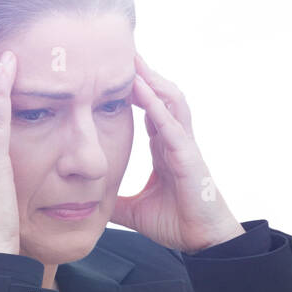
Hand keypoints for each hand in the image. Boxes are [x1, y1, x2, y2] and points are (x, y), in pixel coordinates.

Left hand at [111, 53, 244, 251]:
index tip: (111, 69)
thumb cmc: (176, 223)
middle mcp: (175, 139)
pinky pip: (173, 126)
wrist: (203, 242)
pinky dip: (159, 107)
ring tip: (133, 60)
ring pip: (171, 102)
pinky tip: (144, 92)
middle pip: (160, 95)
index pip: (148, 108)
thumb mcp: (133, 210)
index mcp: (164, 147)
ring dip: (152, 80)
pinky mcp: (189, 157)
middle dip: (143, 72)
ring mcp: (184, 146)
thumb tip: (88, 202)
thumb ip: (113, 201)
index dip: (133, 88)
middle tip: (121, 50)